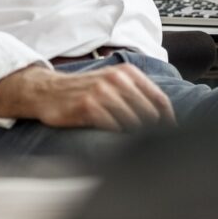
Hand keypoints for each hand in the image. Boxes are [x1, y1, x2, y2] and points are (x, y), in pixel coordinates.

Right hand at [0, 62, 174, 131]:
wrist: (47, 91)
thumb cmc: (83, 89)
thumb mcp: (112, 81)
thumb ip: (136, 94)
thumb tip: (164, 119)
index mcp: (127, 73)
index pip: (160, 100)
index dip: (168, 122)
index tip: (171, 135)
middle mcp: (116, 79)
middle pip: (149, 114)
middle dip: (153, 132)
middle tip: (151, 145)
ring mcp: (102, 92)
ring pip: (133, 122)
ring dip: (134, 137)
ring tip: (130, 145)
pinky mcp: (88, 106)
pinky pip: (113, 127)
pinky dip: (116, 137)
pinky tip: (112, 139)